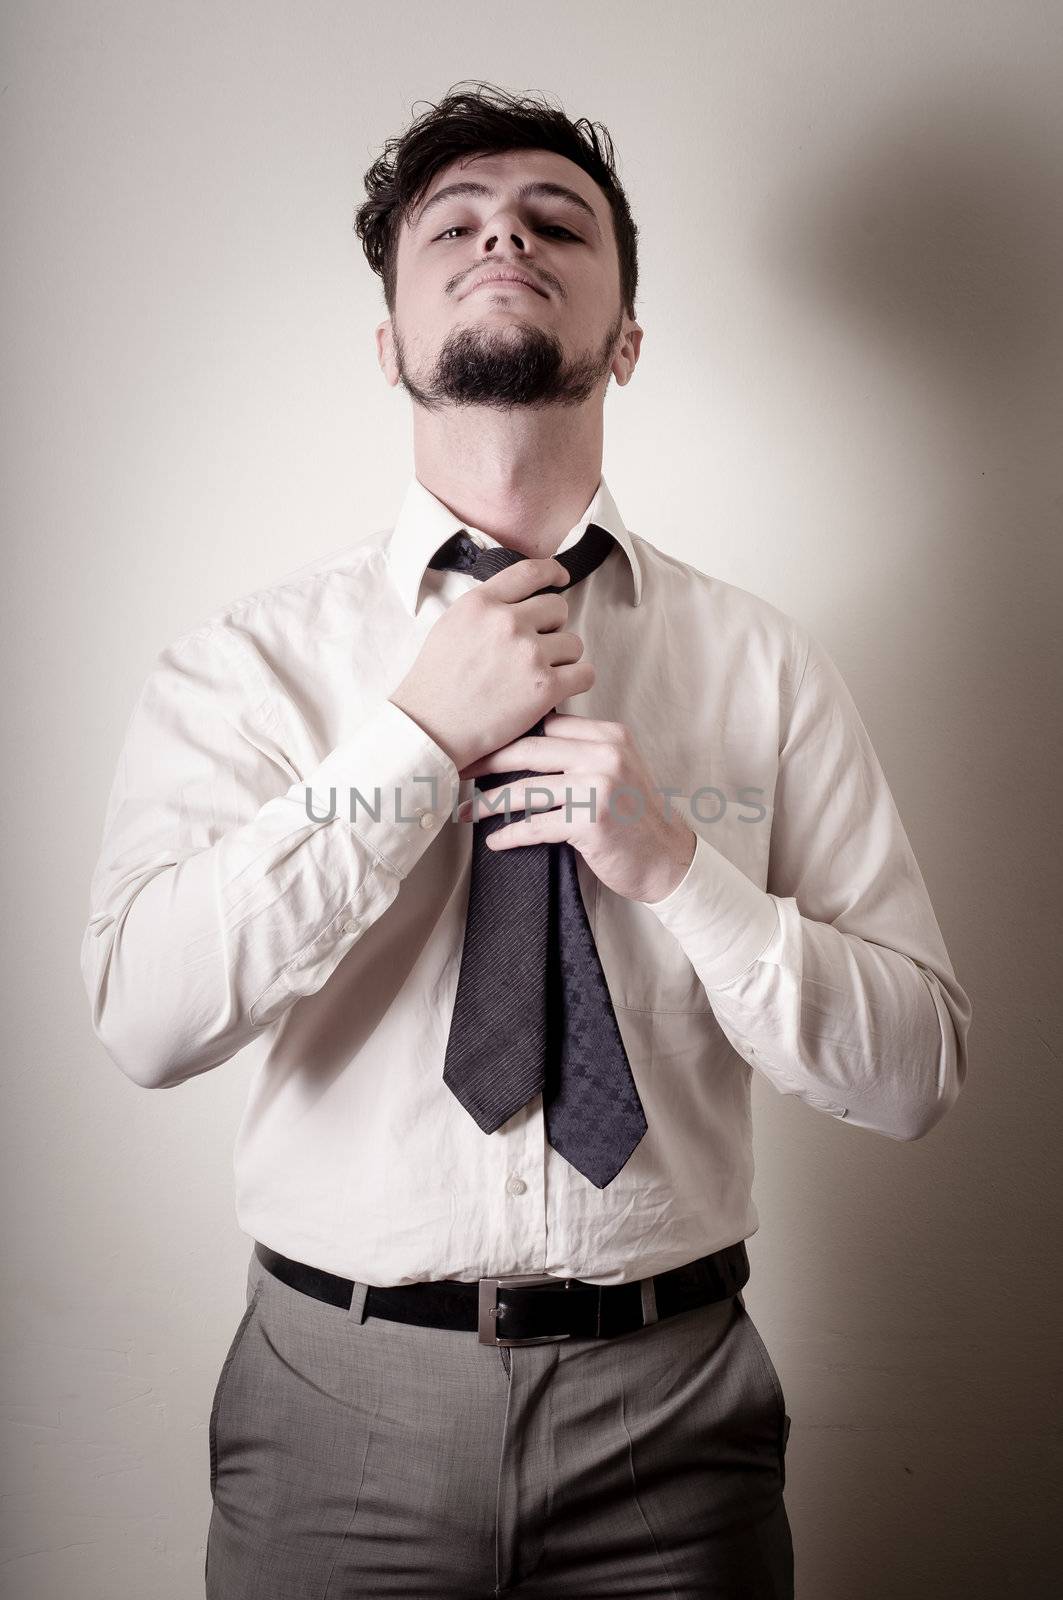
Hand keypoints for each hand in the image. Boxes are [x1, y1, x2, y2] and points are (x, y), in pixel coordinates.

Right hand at [388, 556, 593, 773]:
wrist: (430, 729)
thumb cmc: (436, 684)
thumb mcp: (451, 627)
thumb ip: (485, 610)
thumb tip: (519, 603)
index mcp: (481, 603)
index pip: (530, 571)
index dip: (553, 572)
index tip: (560, 578)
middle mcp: (506, 622)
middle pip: (558, 608)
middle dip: (553, 627)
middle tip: (535, 650)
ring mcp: (528, 653)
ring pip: (573, 643)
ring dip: (563, 658)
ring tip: (537, 675)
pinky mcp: (545, 687)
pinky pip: (585, 674)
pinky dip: (577, 681)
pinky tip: (560, 689)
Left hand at [455, 713, 696, 903]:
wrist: (668, 860)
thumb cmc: (636, 818)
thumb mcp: (618, 769)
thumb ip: (582, 752)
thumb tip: (525, 744)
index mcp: (609, 735)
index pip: (547, 724)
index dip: (508, 734)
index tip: (480, 744)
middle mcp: (605, 754)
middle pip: (529, 750)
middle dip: (487, 760)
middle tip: (458, 768)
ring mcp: (598, 786)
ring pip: (527, 789)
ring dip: (489, 803)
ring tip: (464, 812)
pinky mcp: (590, 821)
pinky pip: (536, 826)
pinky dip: (510, 835)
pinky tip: (495, 841)